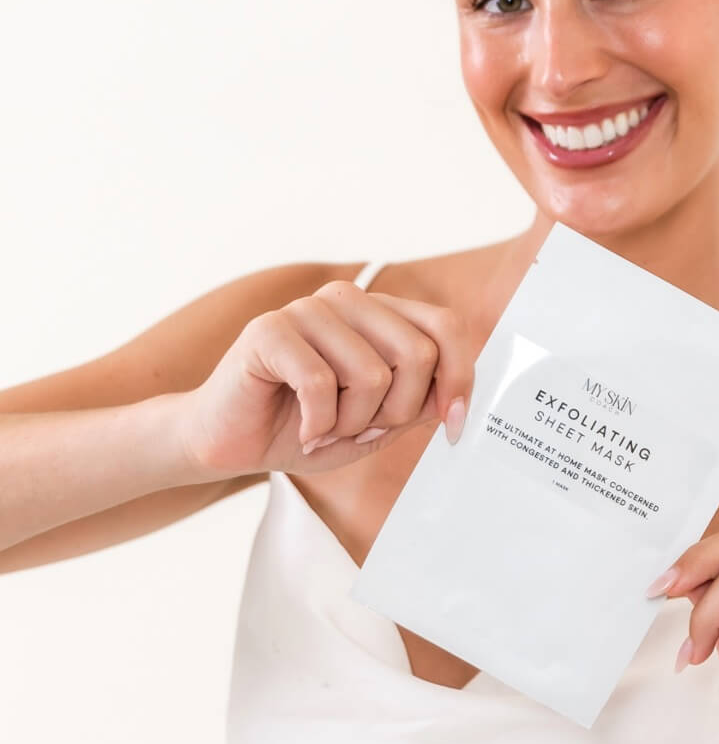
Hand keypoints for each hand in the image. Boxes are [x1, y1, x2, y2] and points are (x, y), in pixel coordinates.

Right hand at [178, 281, 474, 477]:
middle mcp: (349, 301)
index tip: (453, 425)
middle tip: (361, 429)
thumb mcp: (378, 423)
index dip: (459, 378)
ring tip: (325, 427)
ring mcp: (309, 310)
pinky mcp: (270, 329)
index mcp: (381, 314)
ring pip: (372, 375)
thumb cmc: (305, 426)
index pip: (445, 327)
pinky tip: (303, 428)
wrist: (233, 442)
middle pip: (417, 355)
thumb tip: (458, 399)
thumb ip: (419, 403)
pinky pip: (321, 384)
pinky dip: (318, 424)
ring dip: (352, 423)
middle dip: (396, 412)